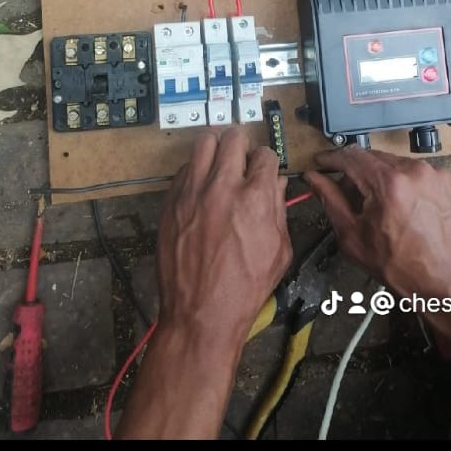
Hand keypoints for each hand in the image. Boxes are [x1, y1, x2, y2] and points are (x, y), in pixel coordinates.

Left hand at [157, 126, 291, 344]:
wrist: (200, 312)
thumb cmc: (245, 288)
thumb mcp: (279, 251)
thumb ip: (279, 210)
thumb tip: (276, 184)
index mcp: (255, 198)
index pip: (265, 155)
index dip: (268, 161)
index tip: (264, 169)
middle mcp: (222, 187)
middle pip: (233, 138)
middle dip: (243, 144)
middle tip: (243, 158)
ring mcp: (192, 192)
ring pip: (204, 142)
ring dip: (217, 148)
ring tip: (220, 162)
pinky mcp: (171, 202)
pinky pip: (184, 169)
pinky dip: (196, 170)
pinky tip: (202, 187)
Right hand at [304, 146, 450, 299]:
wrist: (450, 282)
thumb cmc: (403, 267)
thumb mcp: (355, 238)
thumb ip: (331, 201)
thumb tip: (314, 179)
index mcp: (388, 184)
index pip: (351, 156)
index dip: (331, 158)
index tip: (322, 163)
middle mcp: (414, 171)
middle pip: (373, 158)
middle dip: (356, 172)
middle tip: (349, 194)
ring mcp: (436, 173)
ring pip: (396, 164)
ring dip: (382, 178)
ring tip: (381, 207)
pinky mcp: (449, 179)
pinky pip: (418, 172)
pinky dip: (406, 183)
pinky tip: (405, 208)